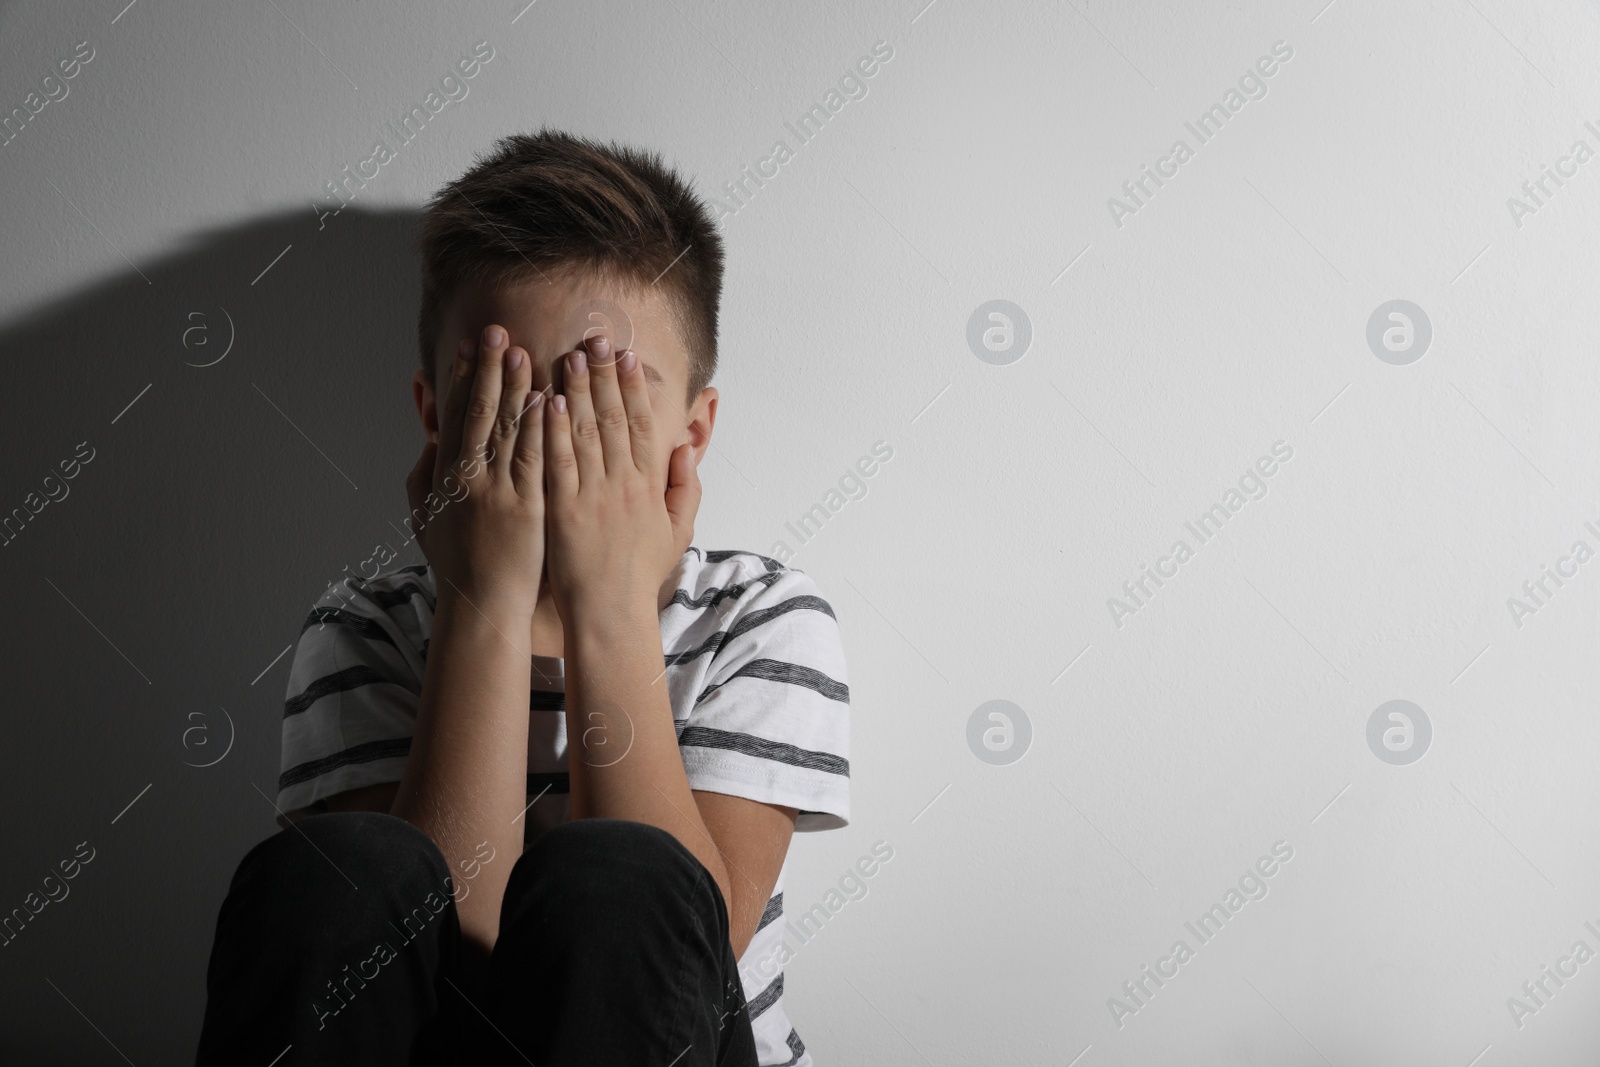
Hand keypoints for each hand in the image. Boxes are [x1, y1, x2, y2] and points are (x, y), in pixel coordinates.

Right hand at [405, 323, 546, 618]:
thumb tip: (429, 439)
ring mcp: (497, 490)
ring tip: (521, 350)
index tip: (470, 346)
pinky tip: (547, 398)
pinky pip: (533, 457)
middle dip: (487, 368)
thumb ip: (423, 476)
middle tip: (495, 331)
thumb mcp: (424, 517)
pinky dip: (538, 426)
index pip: (455, 415)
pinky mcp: (526, 506)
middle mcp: (468, 477)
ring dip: (514, 386)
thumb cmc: (457, 564)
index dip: (462, 378)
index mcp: (445, 475)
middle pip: (478, 411)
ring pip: (505, 428)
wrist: (482, 605)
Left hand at [543, 334, 699, 620]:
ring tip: (567, 357)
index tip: (625, 357)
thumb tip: (685, 449)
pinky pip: (558, 463)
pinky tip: (544, 402)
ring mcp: (592, 496)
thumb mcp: (677, 532)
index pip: (640, 425)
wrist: (611, 613)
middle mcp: (622, 485)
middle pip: (612, 419)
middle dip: (602, 376)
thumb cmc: (639, 575)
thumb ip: (685, 489)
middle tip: (593, 339)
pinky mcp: (564, 511)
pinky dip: (551, 431)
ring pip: (584, 433)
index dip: (632, 388)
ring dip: (575, 392)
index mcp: (648, 486)